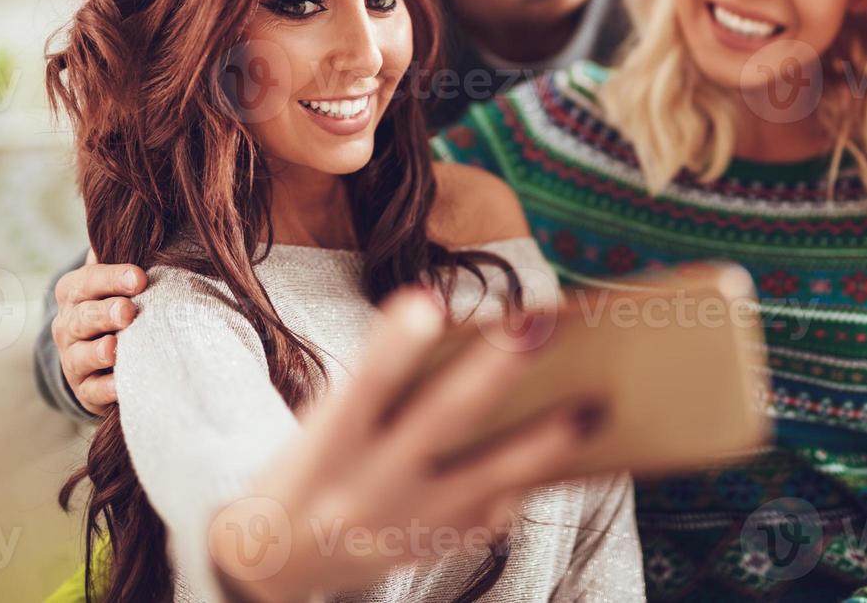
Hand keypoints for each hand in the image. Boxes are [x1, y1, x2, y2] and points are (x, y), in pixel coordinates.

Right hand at [51, 249, 146, 413]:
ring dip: (101, 351)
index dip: (113, 278)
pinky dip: (106, 388)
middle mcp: (68, 324)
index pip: (89, 280)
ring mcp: (73, 359)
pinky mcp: (85, 390)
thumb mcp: (120, 278)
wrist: (102, 354)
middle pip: (83, 317)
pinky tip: (121, 384)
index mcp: (75, 291)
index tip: (140, 277)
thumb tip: (141, 222)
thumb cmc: (120, 303)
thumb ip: (126, 254)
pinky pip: (92, 390)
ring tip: (117, 347)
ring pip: (82, 354)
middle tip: (128, 311)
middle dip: (105, 313)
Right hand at [210, 288, 603, 601]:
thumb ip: (377, 387)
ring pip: (487, 479)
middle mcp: (368, 487)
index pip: (361, 387)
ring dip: (543, 444)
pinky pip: (493, 515)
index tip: (426, 302)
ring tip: (592, 410)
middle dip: (495, 372)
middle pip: (441, 422)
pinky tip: (565, 454)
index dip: (393, 347)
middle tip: (540, 324)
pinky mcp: (435, 547)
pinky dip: (526, 482)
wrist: (274, 565)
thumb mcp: (321, 426)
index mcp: (328, 446)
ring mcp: (407, 524)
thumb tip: (457, 334)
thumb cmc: (309, 468)